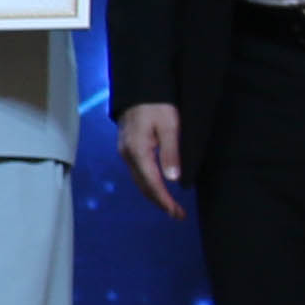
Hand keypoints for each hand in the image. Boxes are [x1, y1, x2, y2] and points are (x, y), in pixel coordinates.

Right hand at [119, 100, 185, 217]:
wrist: (139, 88)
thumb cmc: (157, 105)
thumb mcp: (170, 126)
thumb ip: (171, 152)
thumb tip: (173, 180)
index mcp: (138, 151)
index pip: (152, 183)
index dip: (165, 200)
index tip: (177, 213)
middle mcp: (128, 155)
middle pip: (143, 186)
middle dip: (160, 202)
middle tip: (178, 215)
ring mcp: (125, 152)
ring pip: (140, 181)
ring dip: (155, 195)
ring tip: (171, 206)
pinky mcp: (128, 148)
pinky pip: (138, 173)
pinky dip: (150, 184)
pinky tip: (159, 187)